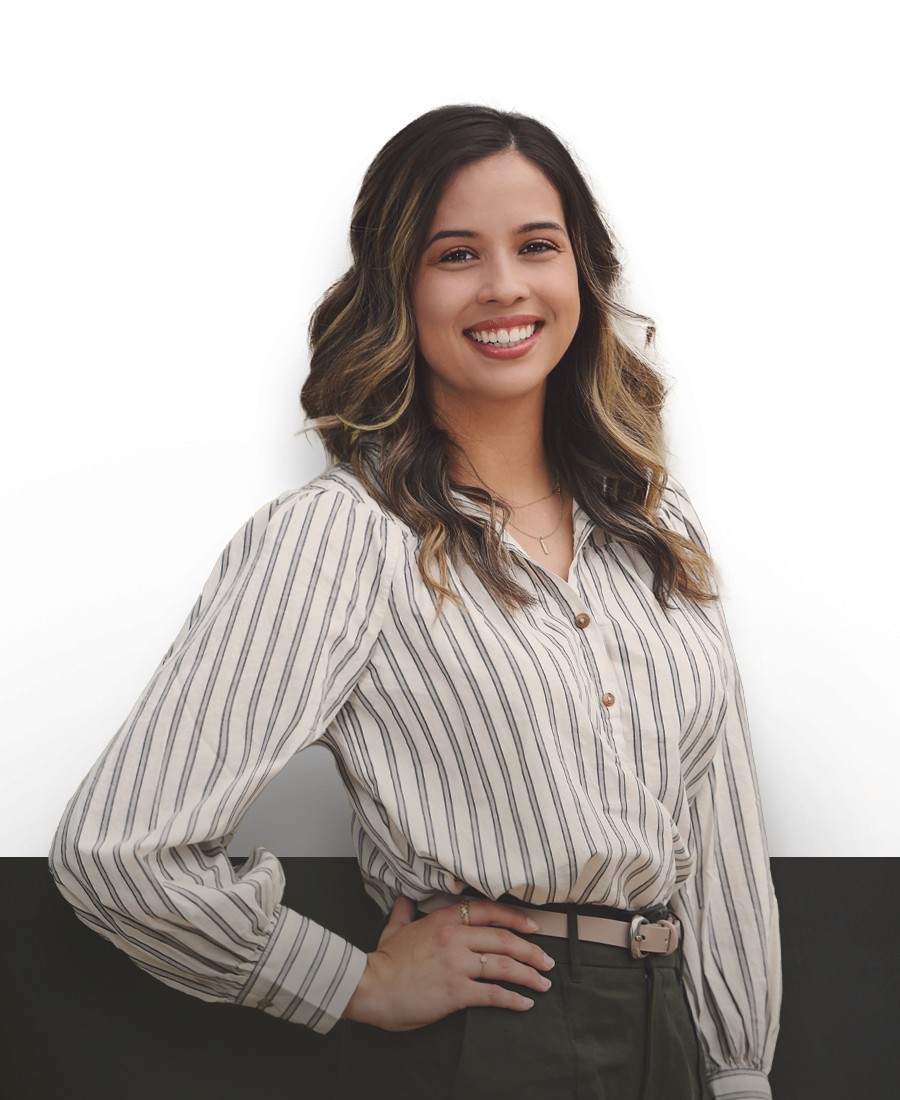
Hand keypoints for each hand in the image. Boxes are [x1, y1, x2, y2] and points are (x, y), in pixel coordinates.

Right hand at [342, 894, 554, 1031]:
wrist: (370, 986)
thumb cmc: (382, 961)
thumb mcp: (394, 928)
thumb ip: (404, 910)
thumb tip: (404, 896)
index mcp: (443, 919)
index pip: (488, 911)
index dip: (514, 918)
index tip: (532, 927)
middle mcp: (454, 937)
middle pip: (503, 939)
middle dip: (531, 950)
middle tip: (546, 960)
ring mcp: (457, 964)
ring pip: (503, 964)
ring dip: (529, 974)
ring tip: (543, 982)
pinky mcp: (456, 991)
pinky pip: (493, 994)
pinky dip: (513, 999)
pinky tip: (524, 1004)